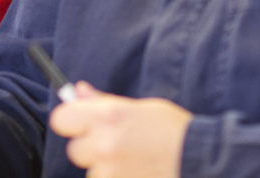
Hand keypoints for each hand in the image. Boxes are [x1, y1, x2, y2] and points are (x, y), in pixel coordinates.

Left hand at [49, 82, 192, 177]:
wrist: (198, 159)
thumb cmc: (171, 129)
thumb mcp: (138, 107)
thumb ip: (103, 102)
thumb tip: (78, 91)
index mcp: (107, 116)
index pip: (61, 119)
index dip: (70, 120)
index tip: (79, 123)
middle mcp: (104, 144)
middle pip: (74, 150)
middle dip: (89, 147)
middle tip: (113, 144)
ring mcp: (111, 171)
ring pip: (91, 172)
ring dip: (104, 168)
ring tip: (131, 160)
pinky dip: (116, 177)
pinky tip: (135, 171)